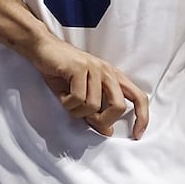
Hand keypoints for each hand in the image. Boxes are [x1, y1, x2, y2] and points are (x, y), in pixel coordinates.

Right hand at [27, 35, 149, 138]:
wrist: (43, 48)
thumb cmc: (62, 73)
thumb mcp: (82, 95)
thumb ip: (96, 112)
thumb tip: (107, 131)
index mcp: (114, 78)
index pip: (139, 97)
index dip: (142, 118)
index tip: (137, 135)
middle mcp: (108, 72)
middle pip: (118, 106)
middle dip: (102, 121)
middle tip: (87, 119)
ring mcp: (95, 68)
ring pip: (93, 106)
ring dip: (76, 111)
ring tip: (68, 100)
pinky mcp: (80, 67)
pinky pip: (78, 98)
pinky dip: (67, 103)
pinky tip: (62, 94)